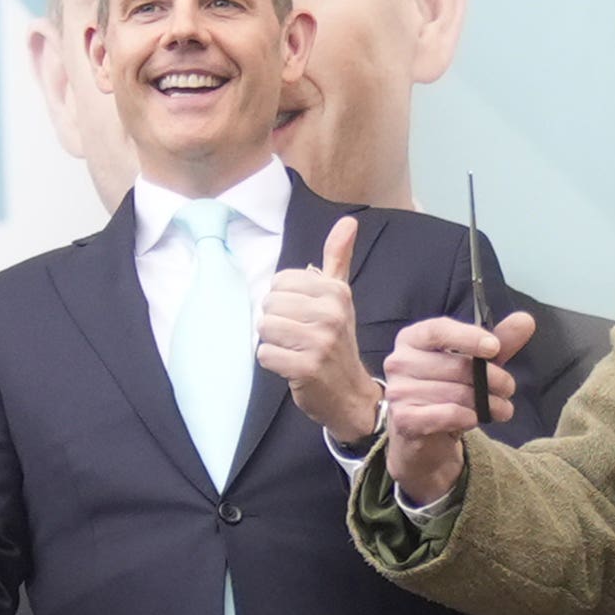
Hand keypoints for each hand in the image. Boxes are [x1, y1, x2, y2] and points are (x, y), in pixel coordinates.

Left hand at [253, 214, 377, 441]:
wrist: (350, 393)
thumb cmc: (338, 341)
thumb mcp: (340, 297)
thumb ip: (338, 258)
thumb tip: (348, 221)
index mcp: (337, 292)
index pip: (281, 282)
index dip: (284, 301)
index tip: (304, 317)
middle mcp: (331, 313)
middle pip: (269, 304)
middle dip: (277, 322)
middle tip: (298, 337)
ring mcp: (320, 342)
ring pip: (264, 327)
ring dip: (273, 342)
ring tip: (294, 350)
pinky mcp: (306, 367)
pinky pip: (264, 354)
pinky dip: (272, 362)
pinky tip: (291, 367)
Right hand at [376, 309, 532, 506]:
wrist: (423, 435)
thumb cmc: (448, 390)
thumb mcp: (476, 363)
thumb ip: (500, 341)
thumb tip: (525, 320)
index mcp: (413, 338)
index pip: (438, 330)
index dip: (468, 337)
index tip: (495, 347)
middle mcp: (399, 361)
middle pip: (455, 366)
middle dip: (492, 378)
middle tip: (509, 388)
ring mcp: (399, 391)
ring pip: (456, 393)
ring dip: (487, 403)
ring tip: (501, 408)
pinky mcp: (404, 419)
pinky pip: (447, 414)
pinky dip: (467, 417)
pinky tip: (474, 419)